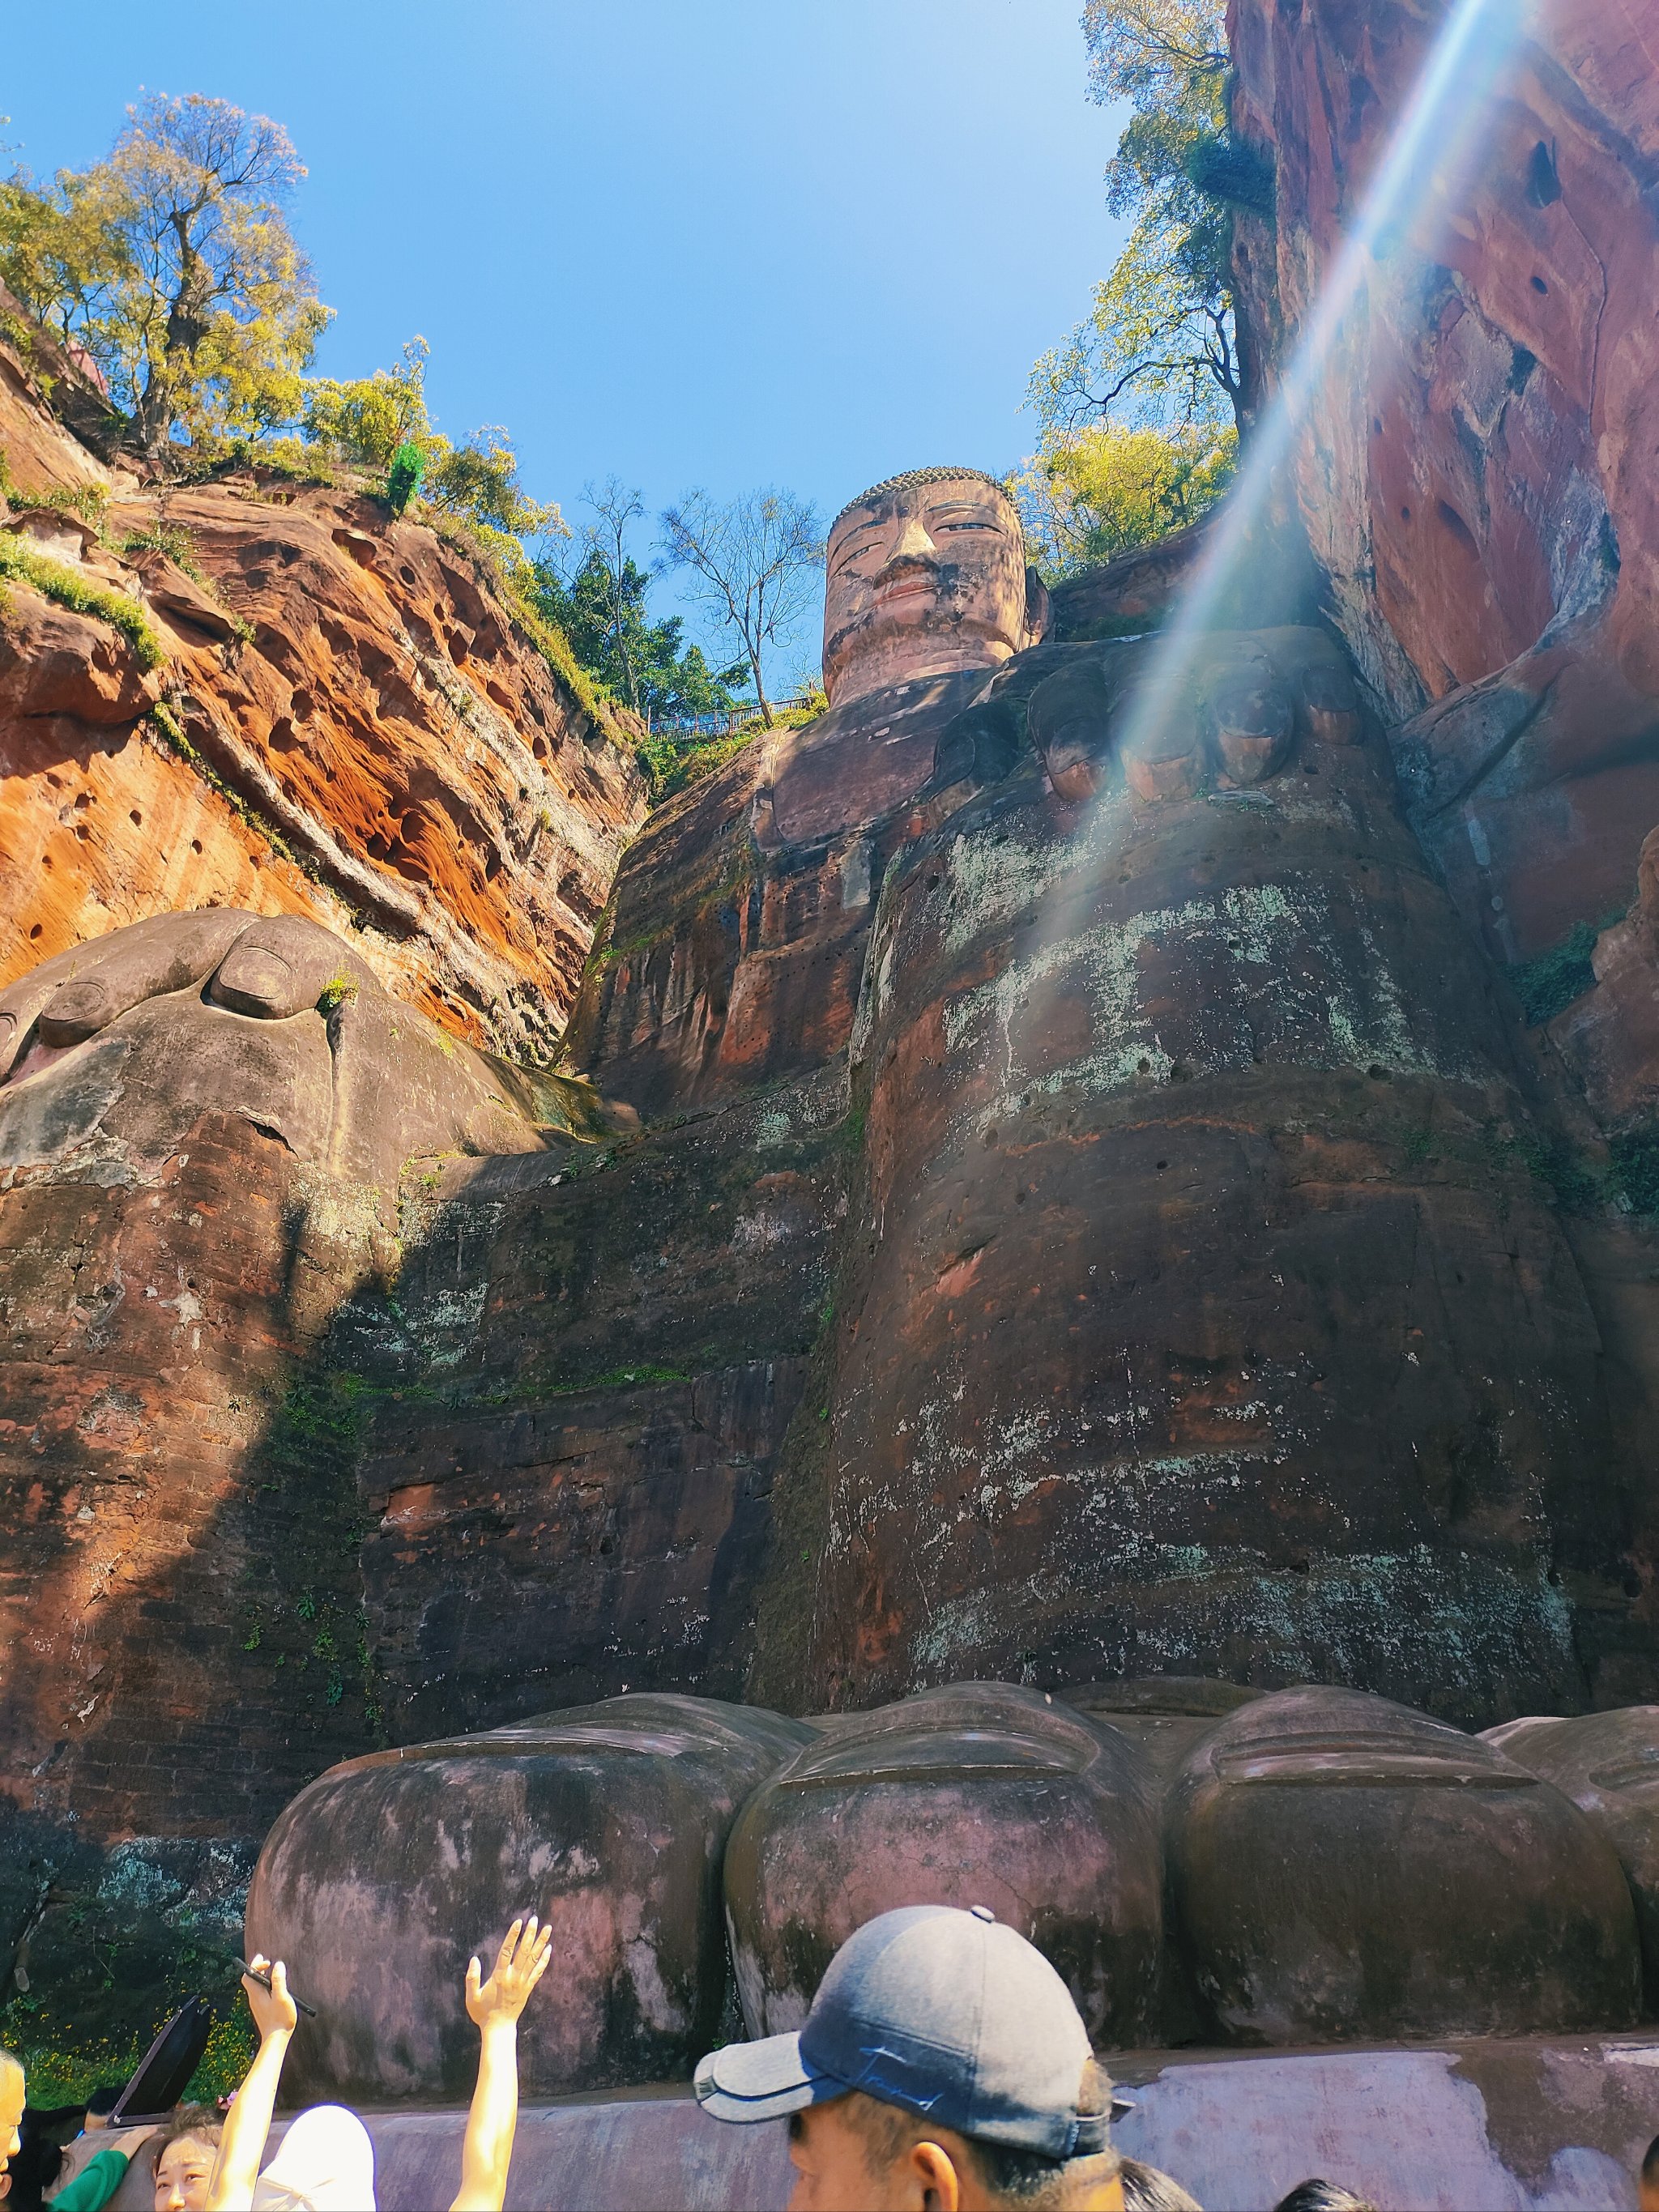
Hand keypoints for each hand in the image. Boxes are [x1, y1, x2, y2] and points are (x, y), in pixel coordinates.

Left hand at [243, 1954, 298, 2039]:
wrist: (275, 2040)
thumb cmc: (280, 2019)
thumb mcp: (282, 1997)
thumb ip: (279, 1980)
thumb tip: (278, 1965)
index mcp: (256, 1994)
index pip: (248, 1975)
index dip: (255, 1965)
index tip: (266, 1961)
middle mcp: (254, 1998)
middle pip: (250, 1979)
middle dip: (256, 1968)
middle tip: (264, 1960)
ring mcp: (257, 2005)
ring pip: (255, 1986)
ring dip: (261, 1976)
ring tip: (270, 1970)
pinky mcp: (262, 2009)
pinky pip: (259, 1992)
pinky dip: (264, 1984)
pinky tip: (273, 1986)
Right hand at [465, 1915, 551, 2031]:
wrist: (499, 2029)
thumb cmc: (483, 2013)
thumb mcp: (471, 1997)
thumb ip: (472, 1978)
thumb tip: (473, 1959)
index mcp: (499, 1976)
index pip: (507, 1951)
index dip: (513, 1935)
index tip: (518, 1922)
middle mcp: (513, 1977)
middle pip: (523, 1951)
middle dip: (529, 1934)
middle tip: (535, 1919)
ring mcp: (522, 1983)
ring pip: (533, 1959)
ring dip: (541, 1942)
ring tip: (547, 1928)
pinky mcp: (528, 1989)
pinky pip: (538, 1972)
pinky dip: (544, 1960)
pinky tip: (549, 1948)